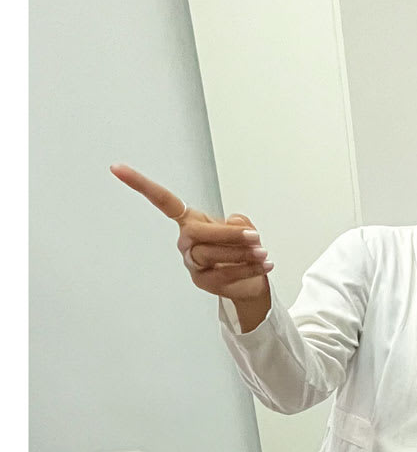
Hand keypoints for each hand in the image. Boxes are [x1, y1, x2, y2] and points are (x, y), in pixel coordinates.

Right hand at [110, 164, 272, 300]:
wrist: (249, 279)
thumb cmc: (240, 247)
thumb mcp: (241, 227)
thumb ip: (239, 223)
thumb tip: (238, 228)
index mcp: (189, 220)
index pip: (162, 201)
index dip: (140, 184)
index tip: (116, 168)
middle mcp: (185, 241)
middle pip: (199, 234)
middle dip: (229, 235)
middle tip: (254, 237)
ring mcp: (192, 263)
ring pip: (213, 255)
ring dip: (242, 254)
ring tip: (263, 253)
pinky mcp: (203, 282)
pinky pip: (225, 274)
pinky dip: (249, 269)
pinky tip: (265, 265)